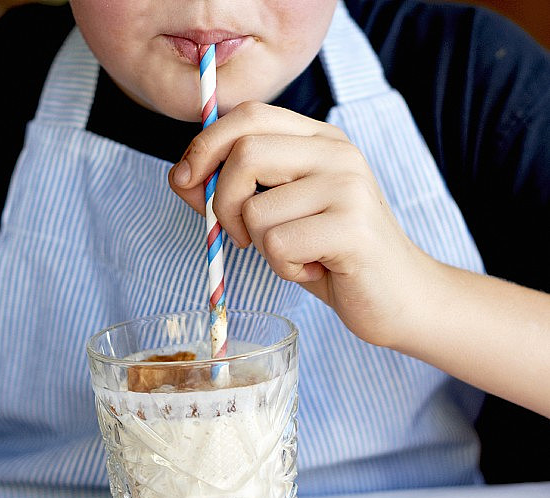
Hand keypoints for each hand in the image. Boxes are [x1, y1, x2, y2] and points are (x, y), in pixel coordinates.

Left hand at [169, 100, 430, 348]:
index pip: (248, 116)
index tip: (184, 181)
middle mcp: (337, 153)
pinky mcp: (352, 228)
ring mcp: (348, 187)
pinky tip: (313, 269)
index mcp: (319, 140)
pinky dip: (284, 268)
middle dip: (221, 204)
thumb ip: (237, 192)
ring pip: (257, 211)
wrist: (401, 297)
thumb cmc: (334, 257)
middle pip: (245, 154)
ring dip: (263, 248)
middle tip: (241, 237)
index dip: (205, 145)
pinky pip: (279, 244)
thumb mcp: (282, 216)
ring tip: (298, 256)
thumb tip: (181, 178)